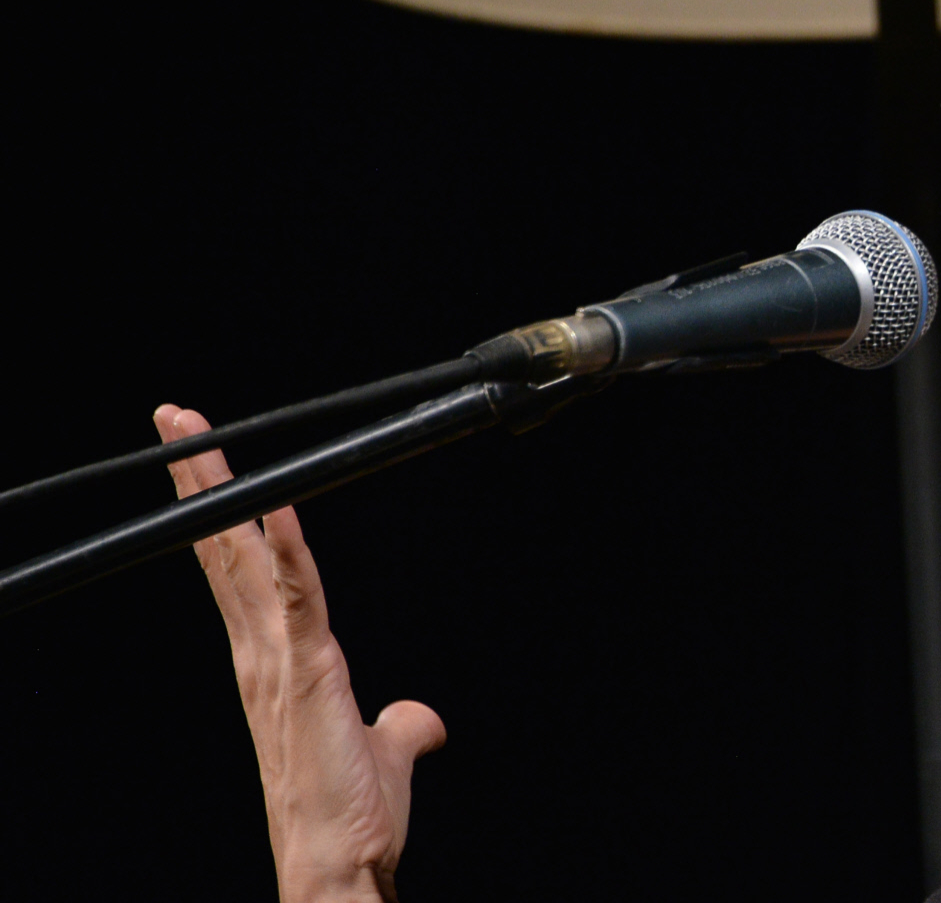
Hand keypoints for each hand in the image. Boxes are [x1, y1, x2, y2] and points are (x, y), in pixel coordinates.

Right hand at [155, 406, 444, 902]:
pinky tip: (281, 506)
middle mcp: (261, 653)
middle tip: (177, 422)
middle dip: (203, 481)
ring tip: (200, 436)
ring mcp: (277, 661)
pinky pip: (298, 596)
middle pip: (225, 549)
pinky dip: (289, 549)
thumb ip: (400, 724)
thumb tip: (423, 720)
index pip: (238, 571)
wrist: (337, 862)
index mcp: (273, 661)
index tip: (203, 464)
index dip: (221, 516)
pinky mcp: (309, 671)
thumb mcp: (382, 751)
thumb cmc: (350, 815)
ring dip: (226, 492)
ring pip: (246, 558)